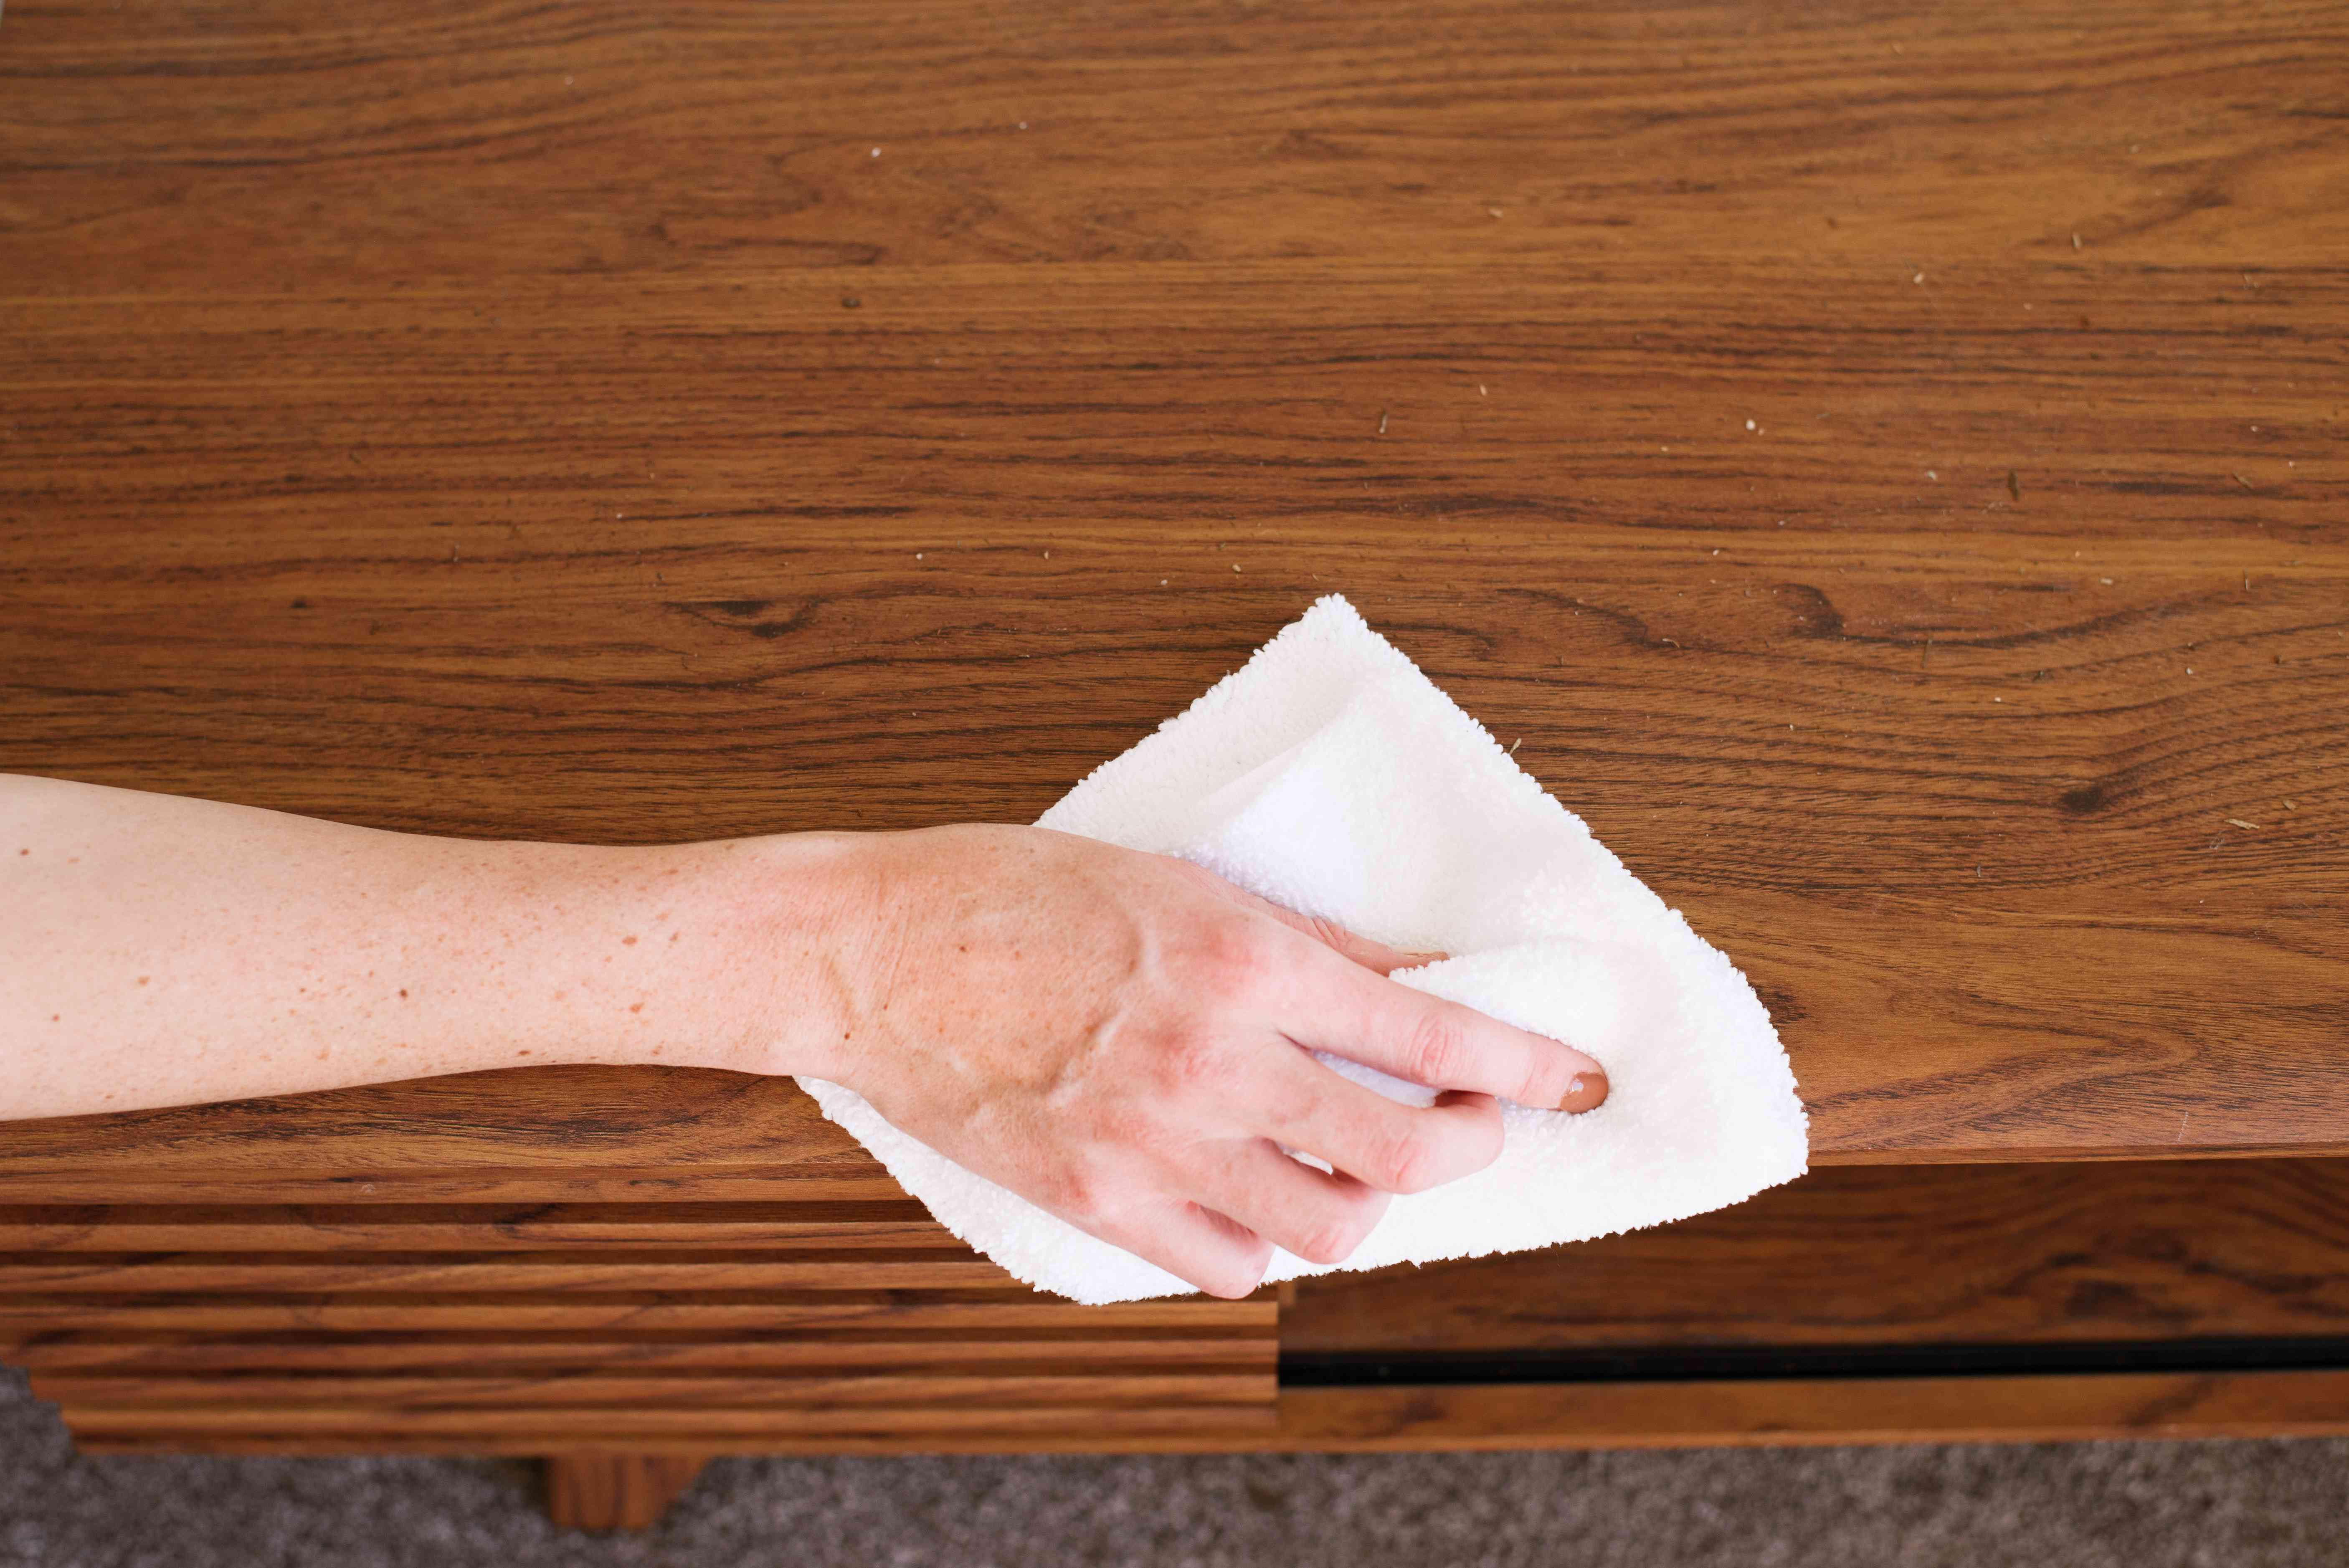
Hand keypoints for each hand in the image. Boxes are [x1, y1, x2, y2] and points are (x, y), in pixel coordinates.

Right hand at [810, 824, 1607, 1297]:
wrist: (869, 952)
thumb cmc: (1014, 891)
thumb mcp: (1180, 883)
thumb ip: (1306, 946)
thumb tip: (1416, 985)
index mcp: (1242, 964)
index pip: (1434, 1040)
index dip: (1527, 1068)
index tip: (1575, 1080)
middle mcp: (1212, 1065)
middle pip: (1404, 1158)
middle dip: (1470, 1146)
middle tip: (1472, 1125)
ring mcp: (1152, 1146)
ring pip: (1328, 1231)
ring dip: (1367, 1204)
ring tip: (1352, 1161)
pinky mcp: (1095, 1202)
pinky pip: (1227, 1264)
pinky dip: (1263, 1241)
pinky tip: (1251, 1193)